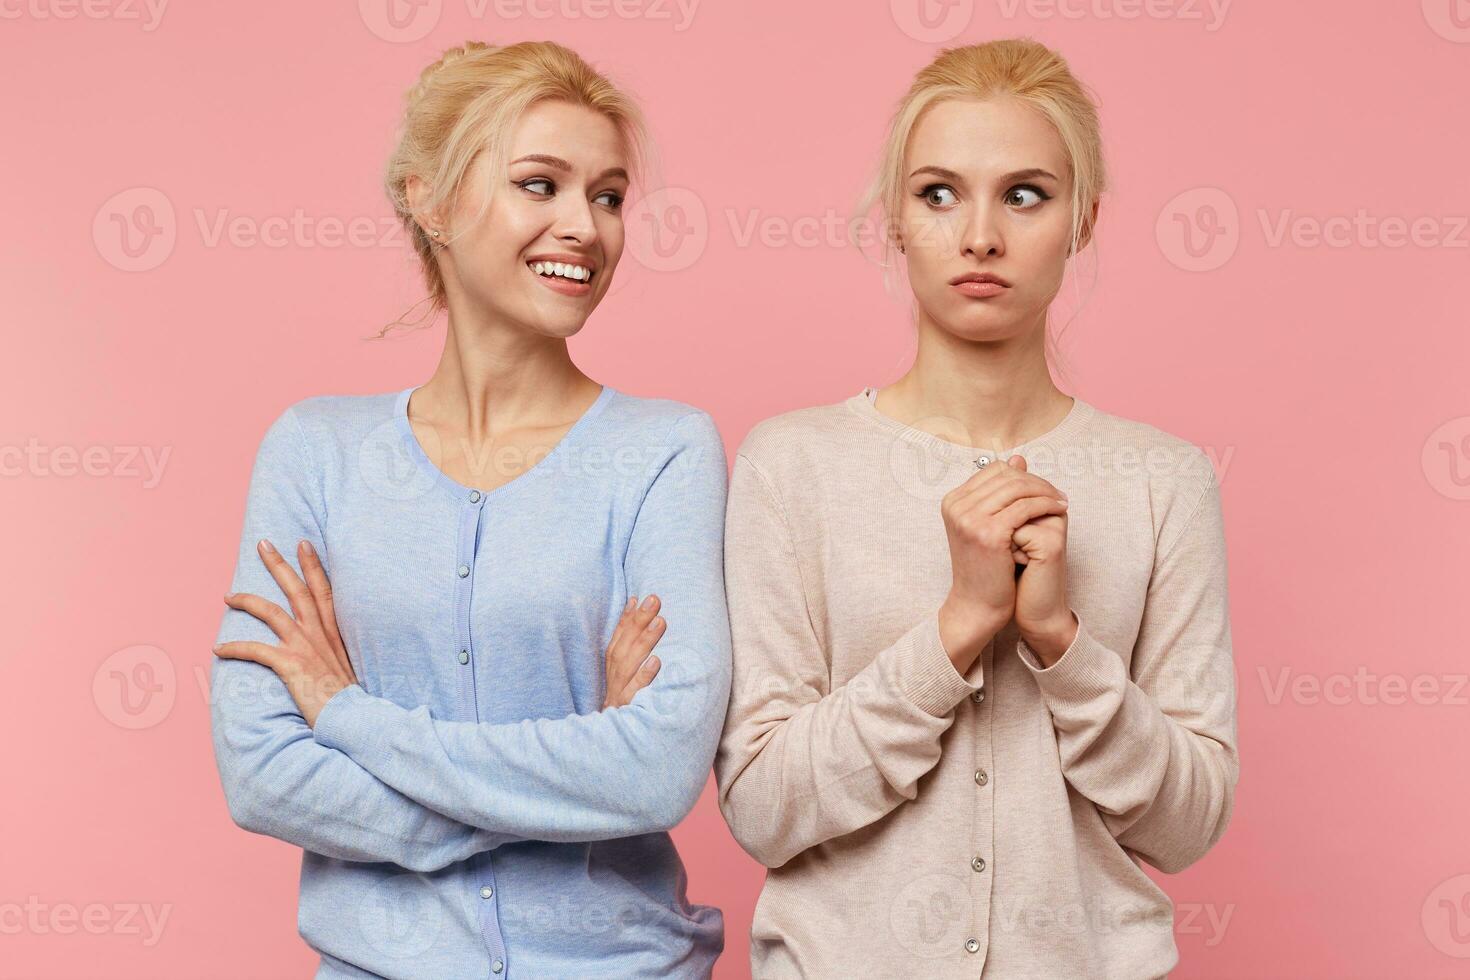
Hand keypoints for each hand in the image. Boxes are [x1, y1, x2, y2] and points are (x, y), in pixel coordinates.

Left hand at [215, 539, 358, 727]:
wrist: (354, 720)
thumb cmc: (350, 700)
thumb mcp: (348, 667)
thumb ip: (334, 653)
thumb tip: (324, 651)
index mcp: (335, 633)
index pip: (324, 589)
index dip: (313, 565)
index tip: (302, 544)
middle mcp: (320, 635)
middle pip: (297, 590)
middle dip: (279, 565)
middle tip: (263, 544)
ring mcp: (305, 648)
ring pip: (272, 613)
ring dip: (247, 601)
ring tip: (227, 596)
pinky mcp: (291, 666)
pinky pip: (255, 650)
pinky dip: (234, 648)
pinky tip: (218, 649)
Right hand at [602, 594, 664, 708]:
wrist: (616, 739)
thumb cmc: (626, 697)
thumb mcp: (624, 672)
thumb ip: (628, 640)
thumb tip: (634, 603)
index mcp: (613, 666)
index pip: (619, 638)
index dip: (628, 618)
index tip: (641, 598)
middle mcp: (615, 676)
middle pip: (625, 646)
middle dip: (638, 621)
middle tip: (655, 600)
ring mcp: (620, 692)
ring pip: (630, 664)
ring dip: (644, 642)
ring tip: (660, 622)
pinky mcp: (628, 709)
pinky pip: (636, 692)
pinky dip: (644, 676)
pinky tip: (656, 662)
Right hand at [938, 455, 1069, 670]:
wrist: (977, 604)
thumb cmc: (985, 568)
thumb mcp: (988, 524)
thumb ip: (1001, 493)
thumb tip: (1018, 458)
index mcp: (953, 501)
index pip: (993, 470)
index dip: (1022, 474)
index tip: (1042, 487)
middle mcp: (956, 506)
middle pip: (1006, 476)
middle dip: (1037, 482)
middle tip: (1057, 493)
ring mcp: (970, 518)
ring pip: (1018, 488)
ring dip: (1045, 492)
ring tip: (1061, 501)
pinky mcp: (989, 532)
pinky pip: (1025, 507)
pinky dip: (1046, 505)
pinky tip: (1059, 510)